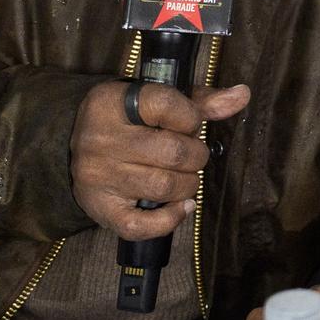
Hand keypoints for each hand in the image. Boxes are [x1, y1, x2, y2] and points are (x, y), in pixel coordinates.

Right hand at [70, 79, 249, 241]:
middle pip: (173, 152)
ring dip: (188, 185)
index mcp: (112, 102)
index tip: (190, 124)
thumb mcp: (157, 100)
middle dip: (196, 155)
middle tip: (191, 154)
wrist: (78, 147)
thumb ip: (201, 101)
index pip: (167, 105)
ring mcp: (97, 177)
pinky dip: (170, 220)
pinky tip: (181, 207)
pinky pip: (140, 225)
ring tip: (184, 176)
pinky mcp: (100, 209)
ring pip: (164, 187)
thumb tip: (242, 95)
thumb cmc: (129, 121)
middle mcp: (100, 139)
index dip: (192, 117)